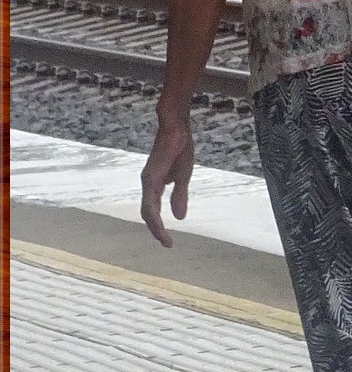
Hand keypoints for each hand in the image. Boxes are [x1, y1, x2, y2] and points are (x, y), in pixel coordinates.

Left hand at [140, 117, 193, 247]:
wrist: (177, 127)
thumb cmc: (179, 147)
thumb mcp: (183, 176)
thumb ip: (179, 195)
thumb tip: (179, 217)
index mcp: (156, 185)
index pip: (154, 210)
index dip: (160, 226)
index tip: (169, 242)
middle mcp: (149, 185)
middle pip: (149, 214)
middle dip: (157, 230)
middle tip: (167, 244)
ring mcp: (148, 181)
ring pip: (148, 210)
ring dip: (155, 226)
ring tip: (164, 239)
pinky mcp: (151, 176)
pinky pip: (150, 201)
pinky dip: (154, 215)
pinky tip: (159, 223)